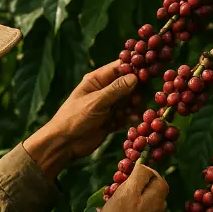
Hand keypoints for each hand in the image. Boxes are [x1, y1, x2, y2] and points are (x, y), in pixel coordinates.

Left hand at [23, 63, 136, 180]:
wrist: (64, 144)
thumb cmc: (75, 118)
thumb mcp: (96, 102)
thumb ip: (115, 90)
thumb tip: (135, 77)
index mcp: (97, 80)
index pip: (119, 67)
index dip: (134, 67)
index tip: (148, 71)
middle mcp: (104, 91)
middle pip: (128, 84)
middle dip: (137, 89)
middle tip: (140, 97)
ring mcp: (108, 106)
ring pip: (128, 101)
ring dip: (134, 104)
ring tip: (136, 109)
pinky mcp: (111, 121)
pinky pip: (125, 116)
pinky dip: (130, 117)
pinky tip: (134, 119)